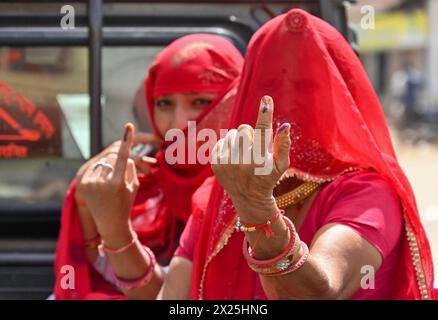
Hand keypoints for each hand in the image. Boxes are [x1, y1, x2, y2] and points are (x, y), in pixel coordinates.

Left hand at [75, 133, 159, 205]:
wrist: (110, 223)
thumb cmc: (125, 203)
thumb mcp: (134, 186)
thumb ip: (131, 168)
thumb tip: (124, 155)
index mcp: (118, 183)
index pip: (124, 157)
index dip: (127, 140)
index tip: (129, 126)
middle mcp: (103, 183)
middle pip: (112, 159)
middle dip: (118, 163)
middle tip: (119, 177)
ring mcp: (91, 184)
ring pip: (102, 162)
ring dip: (108, 167)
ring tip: (108, 185)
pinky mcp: (82, 185)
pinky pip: (94, 168)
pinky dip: (99, 172)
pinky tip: (99, 185)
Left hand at [211, 96, 290, 220]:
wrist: (248, 198)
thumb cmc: (268, 176)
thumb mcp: (281, 164)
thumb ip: (283, 144)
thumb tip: (285, 125)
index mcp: (260, 161)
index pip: (264, 131)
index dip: (266, 114)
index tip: (266, 99)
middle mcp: (242, 162)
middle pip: (244, 128)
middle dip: (250, 134)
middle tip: (254, 148)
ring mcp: (226, 163)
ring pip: (232, 133)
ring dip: (239, 140)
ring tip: (244, 155)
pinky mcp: (215, 163)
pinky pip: (221, 140)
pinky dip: (229, 146)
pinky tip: (234, 158)